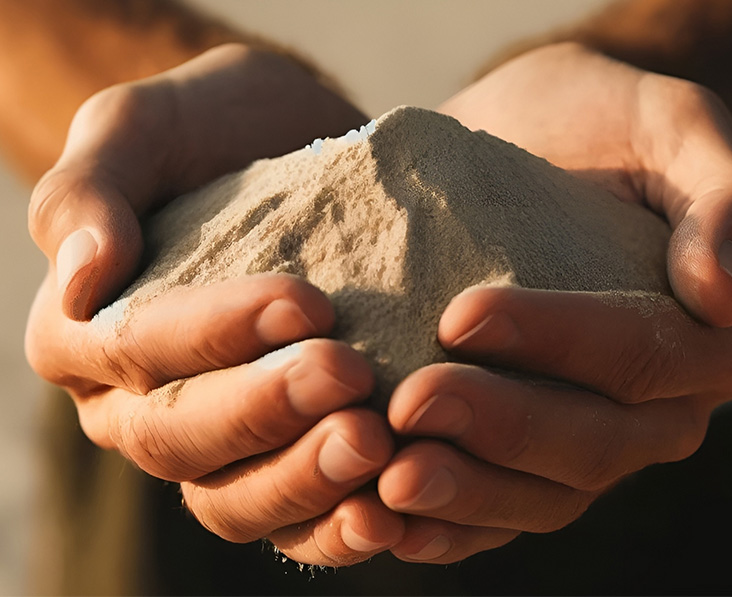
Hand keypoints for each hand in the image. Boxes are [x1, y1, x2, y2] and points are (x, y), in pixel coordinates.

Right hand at [26, 44, 403, 564]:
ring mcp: (209, 442)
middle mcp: (135, 404)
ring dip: (305, 479)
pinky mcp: (274, 459)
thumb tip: (80, 280)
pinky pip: (289, 520)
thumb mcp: (141, 129)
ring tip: (377, 444)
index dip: (215, 335)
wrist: (292, 148)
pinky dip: (334, 525)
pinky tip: (387, 509)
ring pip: (232, 498)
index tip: (307, 302)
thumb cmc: (211, 130)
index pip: (133, 350)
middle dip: (267, 412)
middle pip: (181, 437)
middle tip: (351, 375)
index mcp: (86, 333)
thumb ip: (89, 191)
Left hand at [376, 43, 731, 562]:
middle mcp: (657, 407)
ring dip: (467, 494)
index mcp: (706, 339)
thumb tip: (723, 296)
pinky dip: (449, 524)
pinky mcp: (527, 454)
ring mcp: (591, 440)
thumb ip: (726, 201)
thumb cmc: (602, 126)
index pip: (640, 355)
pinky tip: (388, 520)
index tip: (462, 316)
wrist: (533, 142)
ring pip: (544, 495)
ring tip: (392, 479)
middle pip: (593, 442)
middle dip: (500, 426)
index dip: (556, 343)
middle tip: (410, 402)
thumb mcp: (672, 127)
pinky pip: (501, 509)